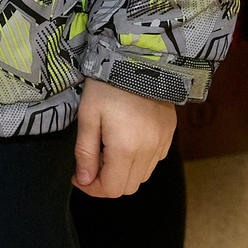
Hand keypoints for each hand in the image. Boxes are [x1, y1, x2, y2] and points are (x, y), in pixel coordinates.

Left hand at [73, 78, 177, 197]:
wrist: (139, 58)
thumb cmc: (107, 85)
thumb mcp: (88, 116)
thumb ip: (85, 152)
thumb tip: (84, 180)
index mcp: (125, 148)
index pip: (111, 189)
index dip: (92, 188)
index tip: (78, 177)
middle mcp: (148, 151)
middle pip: (128, 187)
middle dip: (106, 182)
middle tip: (92, 164)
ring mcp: (162, 142)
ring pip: (142, 176)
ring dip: (123, 173)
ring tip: (109, 150)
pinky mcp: (169, 133)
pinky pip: (154, 160)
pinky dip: (139, 161)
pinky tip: (127, 142)